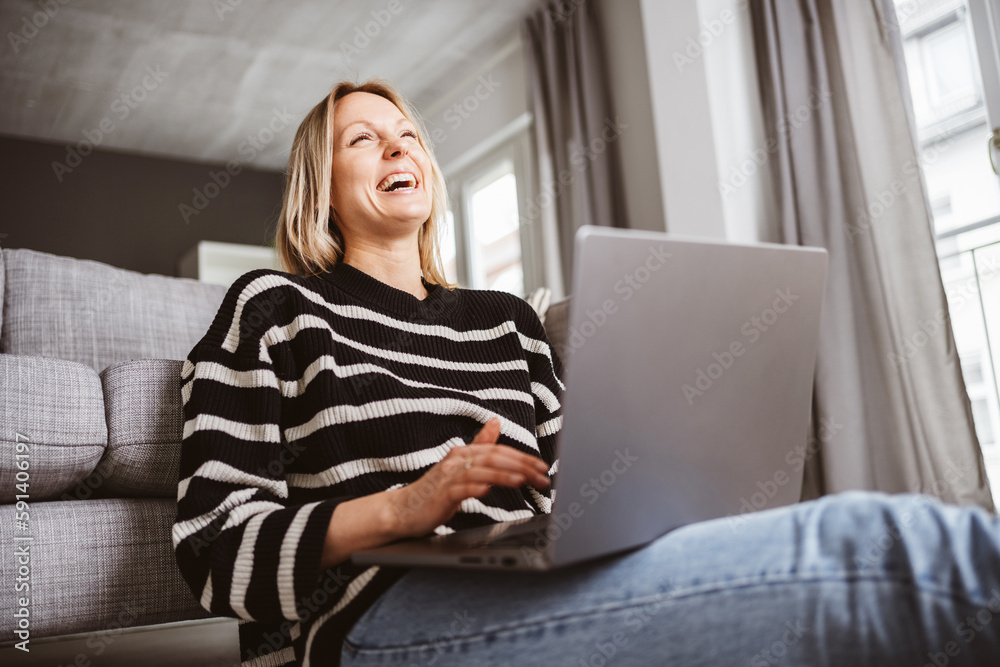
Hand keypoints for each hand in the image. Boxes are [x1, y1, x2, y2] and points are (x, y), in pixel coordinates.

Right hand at [385, 418, 551, 538]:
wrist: (403, 510)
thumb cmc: (435, 490)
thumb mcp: (460, 466)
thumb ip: (480, 445)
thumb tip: (496, 422)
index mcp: (463, 453)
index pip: (498, 450)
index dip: (522, 457)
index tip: (542, 467)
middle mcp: (456, 461)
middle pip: (493, 457)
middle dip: (521, 466)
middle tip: (541, 476)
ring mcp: (447, 477)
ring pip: (480, 471)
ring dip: (503, 474)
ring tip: (523, 479)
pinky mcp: (441, 495)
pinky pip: (460, 489)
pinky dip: (475, 488)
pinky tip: (487, 490)